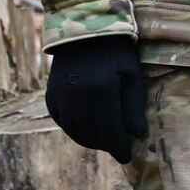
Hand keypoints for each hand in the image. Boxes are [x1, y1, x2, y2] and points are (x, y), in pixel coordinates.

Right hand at [44, 34, 146, 163]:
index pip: (109, 131)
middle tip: (119, 150)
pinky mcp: (51, 97)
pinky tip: (89, 131)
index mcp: (100, 93)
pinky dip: (76, 131)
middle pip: (92, 134)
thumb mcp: (131, 75)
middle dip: (107, 145)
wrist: (84, 31)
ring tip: (106, 142)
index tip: (127, 157)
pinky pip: (63, 122)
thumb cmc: (116, 52)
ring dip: (91, 141)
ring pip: (75, 131)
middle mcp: (76, 99)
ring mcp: (60, 99)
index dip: (119, 147)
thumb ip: (133, 107)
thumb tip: (138, 135)